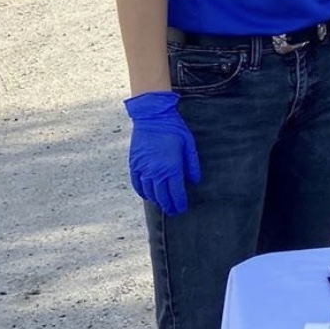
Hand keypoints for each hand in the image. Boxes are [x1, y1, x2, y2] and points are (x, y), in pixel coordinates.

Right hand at [125, 91, 200, 215]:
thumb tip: (195, 181)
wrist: (152, 116)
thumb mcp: (188, 144)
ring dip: (156, 200)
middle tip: (173, 211)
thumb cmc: (173, 128)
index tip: (182, 209)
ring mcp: (143, 169)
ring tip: (162, 204)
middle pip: (162, 196)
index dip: (179, 203)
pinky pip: (137, 184)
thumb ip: (192, 164)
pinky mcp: (134, 164)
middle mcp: (156, 171)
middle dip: (168, 206)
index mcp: (171, 167)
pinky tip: (147, 195)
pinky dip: (142, 192)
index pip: (176, 192)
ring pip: (149, 192)